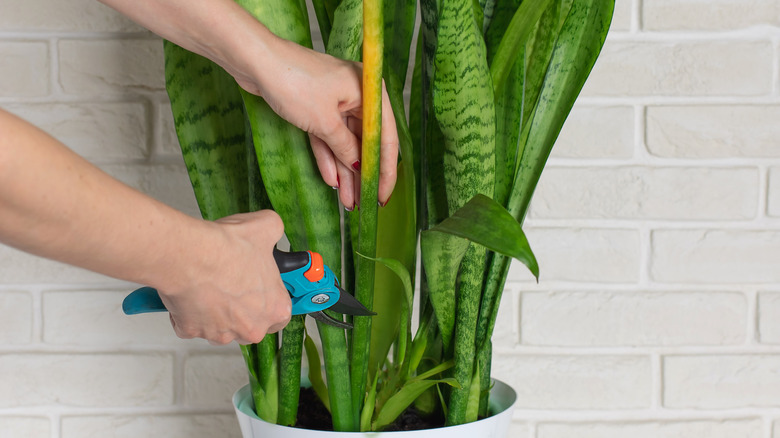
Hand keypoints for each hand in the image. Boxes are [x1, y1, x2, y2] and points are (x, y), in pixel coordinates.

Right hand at [157, 210, 291, 344]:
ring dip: (217, 310)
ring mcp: (220, 334)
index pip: (281, 314)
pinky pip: (192, 323)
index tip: (262, 288)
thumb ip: (274, 231)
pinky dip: (190, 310)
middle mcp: (250, 328)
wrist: (189, 256)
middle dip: (242, 306)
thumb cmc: (226, 249)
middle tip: (232, 281)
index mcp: (274, 309)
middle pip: (251, 323)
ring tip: (210, 283)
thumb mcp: (266, 228)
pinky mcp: (191, 331)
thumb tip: (272, 229)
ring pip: (221, 326)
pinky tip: (192, 290)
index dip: (271, 299)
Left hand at [235, 38, 398, 209]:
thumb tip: (360, 168)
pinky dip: (328, 157)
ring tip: (346, 200)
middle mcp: (356, 94)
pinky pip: (327, 137)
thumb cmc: (294, 81)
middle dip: (362, 174)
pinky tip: (331, 180)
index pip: (385, 138)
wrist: (255, 61)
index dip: (385, 171)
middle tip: (363, 202)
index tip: (382, 196)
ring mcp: (335, 101)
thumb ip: (346, 147)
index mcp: (368, 91)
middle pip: (364, 142)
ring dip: (344, 171)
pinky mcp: (316, 106)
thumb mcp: (325, 122)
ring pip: (344, 143)